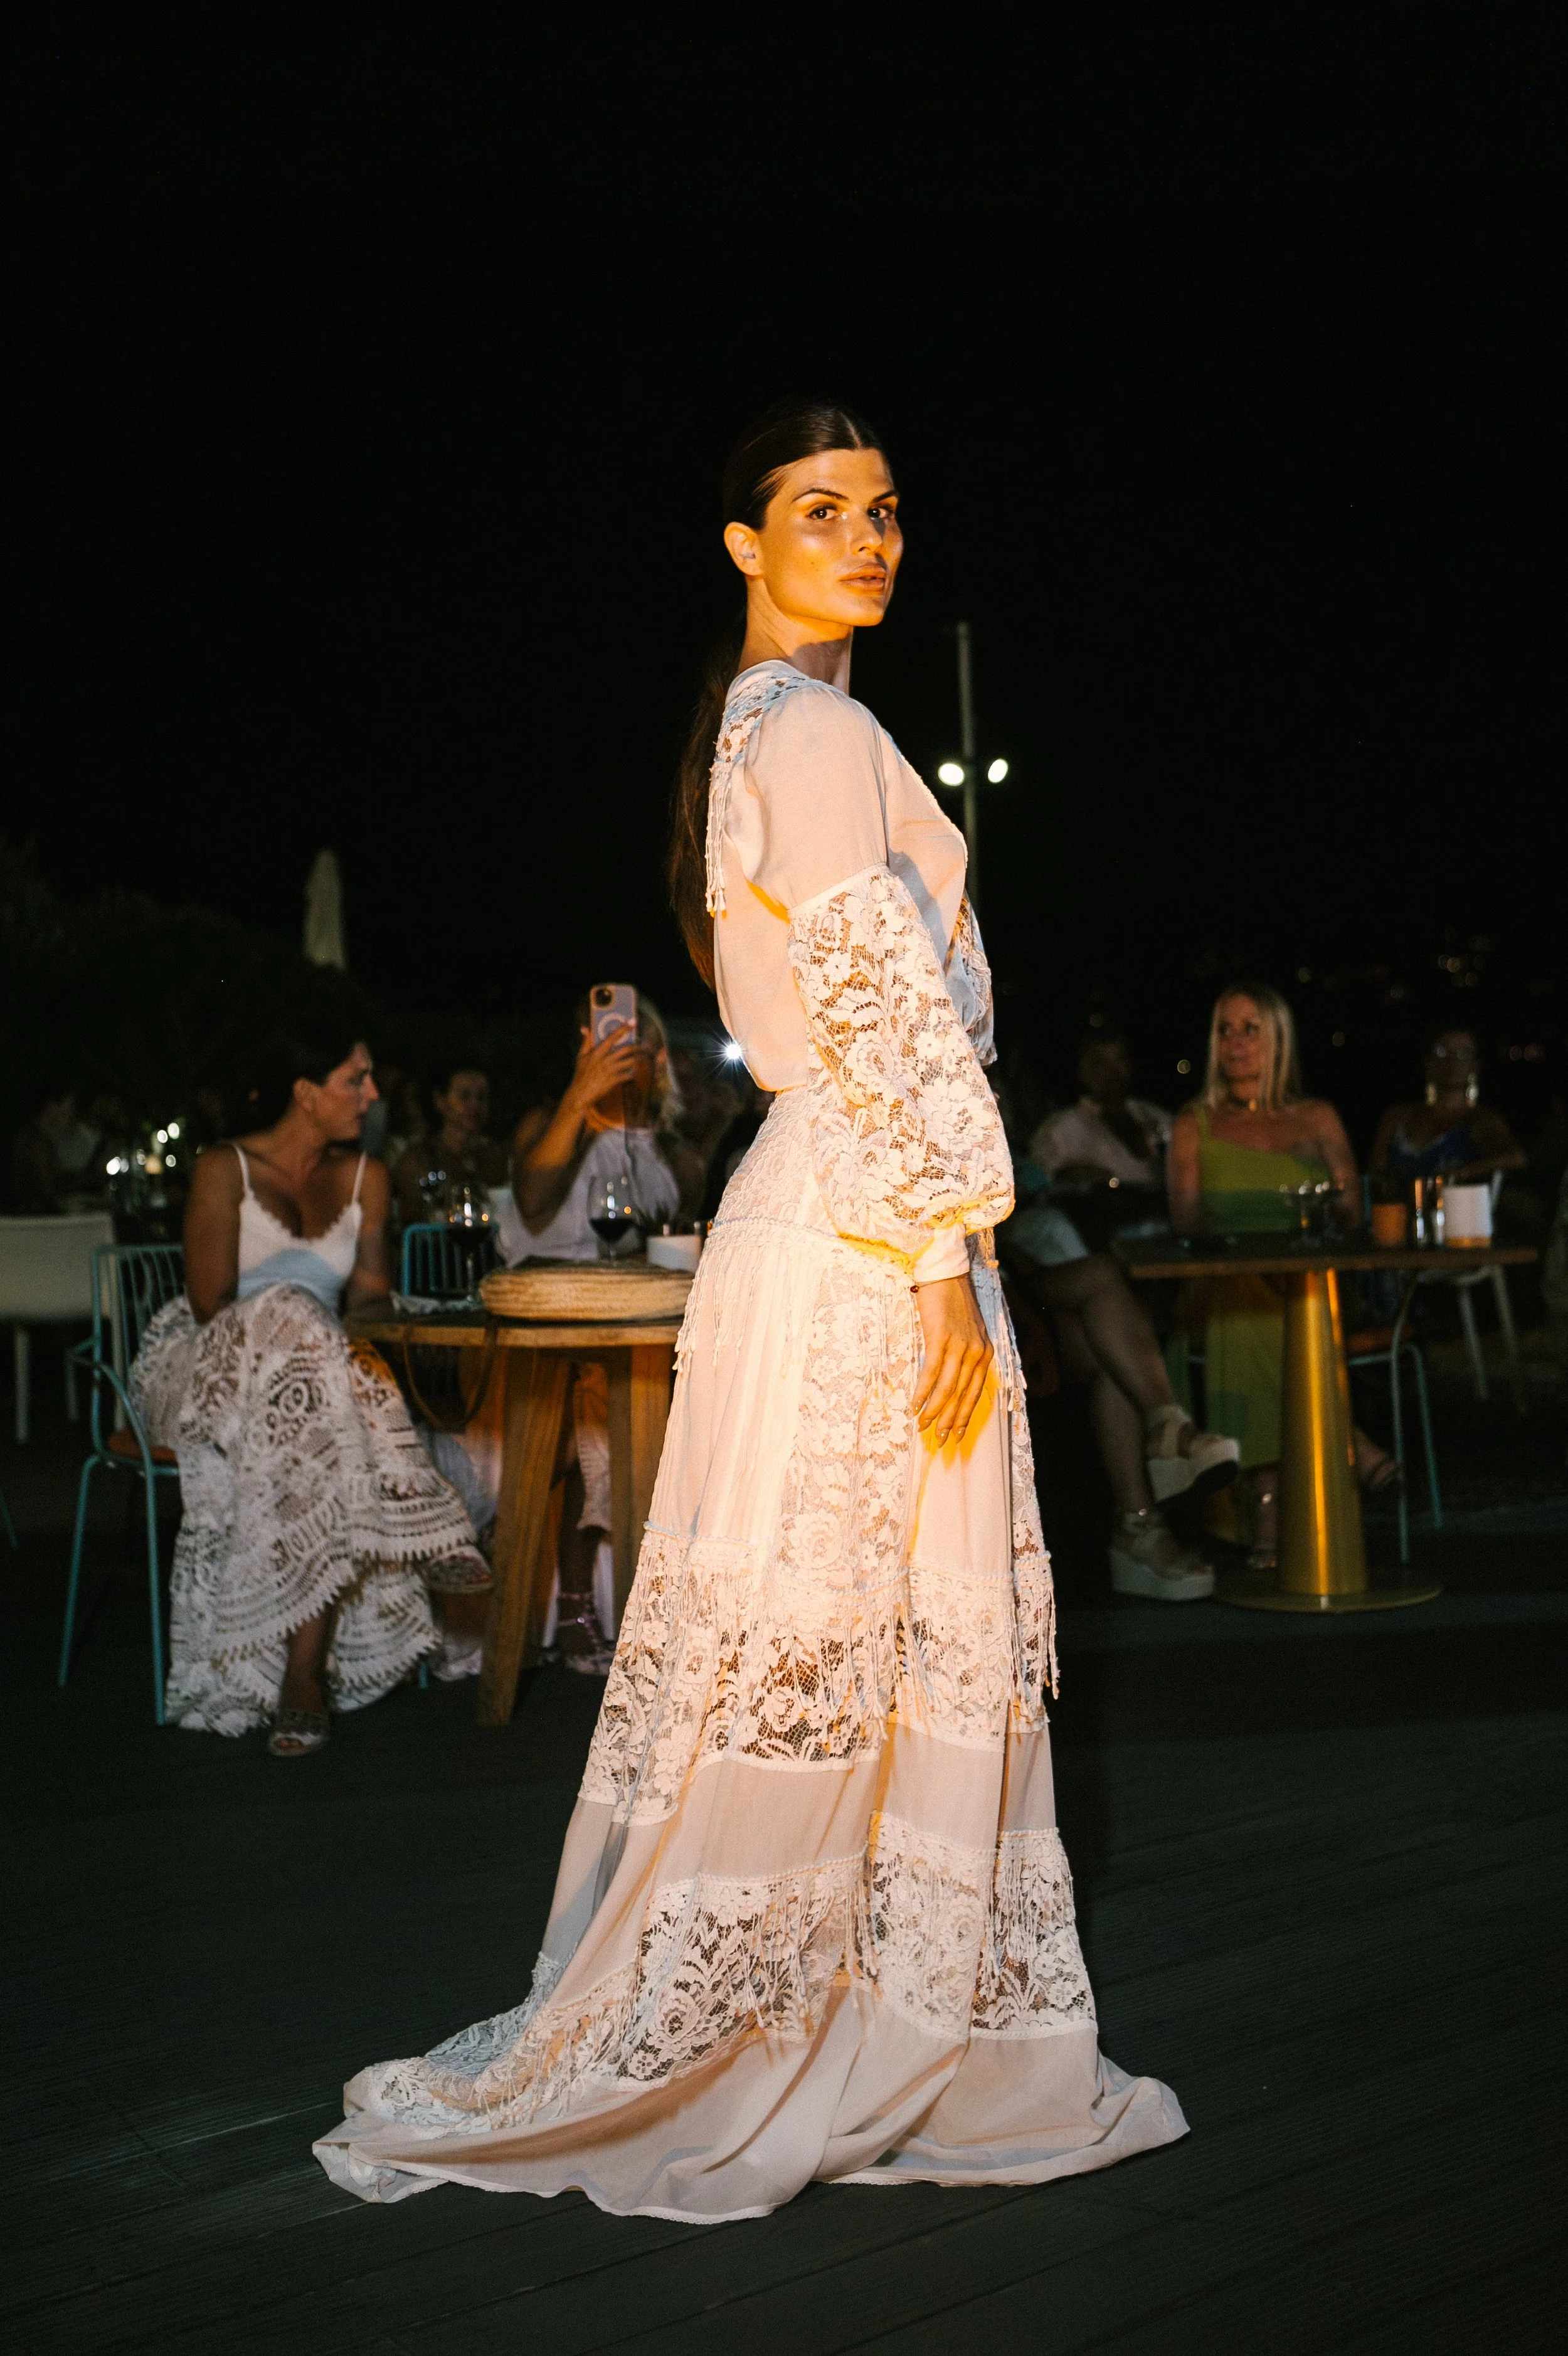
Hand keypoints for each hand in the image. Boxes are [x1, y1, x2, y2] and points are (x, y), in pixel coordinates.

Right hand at [564, 1023, 642, 1117]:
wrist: (581, 1093)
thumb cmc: (580, 1074)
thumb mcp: (581, 1056)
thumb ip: (586, 1041)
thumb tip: (585, 1028)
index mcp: (597, 1052)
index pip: (612, 1037)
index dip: (623, 1029)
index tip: (632, 1022)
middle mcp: (605, 1060)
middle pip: (626, 1049)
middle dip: (637, 1047)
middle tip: (642, 1046)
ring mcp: (610, 1070)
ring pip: (630, 1062)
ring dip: (638, 1059)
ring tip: (642, 1058)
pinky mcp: (614, 1080)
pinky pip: (628, 1074)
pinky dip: (632, 1073)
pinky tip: (633, 1072)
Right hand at [911, 1274, 993, 1445]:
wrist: (944, 1273)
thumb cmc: (951, 1302)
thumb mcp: (966, 1331)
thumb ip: (965, 1354)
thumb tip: (952, 1379)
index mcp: (985, 1353)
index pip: (975, 1392)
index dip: (964, 1415)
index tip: (955, 1434)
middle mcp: (977, 1352)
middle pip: (962, 1395)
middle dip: (950, 1421)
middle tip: (938, 1440)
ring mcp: (960, 1346)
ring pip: (947, 1388)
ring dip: (934, 1411)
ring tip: (921, 1426)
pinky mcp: (941, 1338)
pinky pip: (932, 1372)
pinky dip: (923, 1391)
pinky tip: (914, 1404)